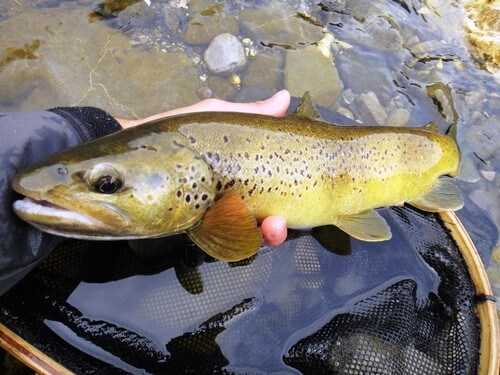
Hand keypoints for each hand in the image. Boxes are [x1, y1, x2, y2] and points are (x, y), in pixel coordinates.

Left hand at [116, 90, 289, 246]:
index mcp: (246, 178)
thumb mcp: (217, 117)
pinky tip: (232, 233)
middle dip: (276, 231)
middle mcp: (235, 202)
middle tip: (277, 226)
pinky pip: (218, 242)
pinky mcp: (195, 229)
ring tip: (263, 231)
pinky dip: (230, 242)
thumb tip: (284, 98)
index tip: (292, 208)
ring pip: (245, 238)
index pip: (273, 199)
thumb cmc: (178, 132)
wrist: (133, 154)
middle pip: (263, 225)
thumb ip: (250, 113)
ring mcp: (215, 218)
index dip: (287, 208)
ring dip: (259, 239)